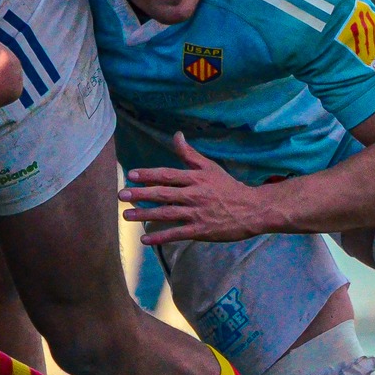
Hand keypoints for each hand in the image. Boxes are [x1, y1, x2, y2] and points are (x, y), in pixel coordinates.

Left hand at [118, 134, 273, 244]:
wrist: (252, 209)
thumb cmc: (229, 187)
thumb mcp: (210, 167)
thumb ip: (190, 154)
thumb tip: (177, 135)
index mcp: (196, 178)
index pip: (167, 175)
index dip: (148, 175)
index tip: (131, 175)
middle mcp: (194, 195)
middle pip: (163, 194)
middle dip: (141, 194)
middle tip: (121, 195)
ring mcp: (196, 213)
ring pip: (166, 213)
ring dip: (145, 215)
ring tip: (126, 216)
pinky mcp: (200, 230)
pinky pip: (176, 234)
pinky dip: (160, 237)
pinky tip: (145, 239)